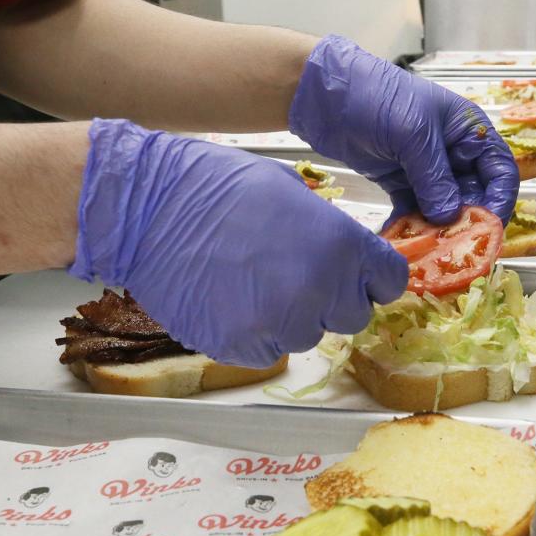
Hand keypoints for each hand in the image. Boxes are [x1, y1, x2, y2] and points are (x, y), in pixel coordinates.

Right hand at [70, 119, 406, 367]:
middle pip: (353, 315)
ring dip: (292, 317)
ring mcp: (283, 323)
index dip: (372, 278)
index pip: (390, 282)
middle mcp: (321, 290)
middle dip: (331, 299)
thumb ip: (331, 233)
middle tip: (292, 273)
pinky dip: (256, 333)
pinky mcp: (244, 347)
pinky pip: (270, 349)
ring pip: (310, 335)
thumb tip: (348, 259)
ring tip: (251, 281)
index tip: (355, 275)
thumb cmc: (216, 186)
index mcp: (342, 245)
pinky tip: (231, 300)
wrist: (146, 208)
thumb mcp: (293, 192)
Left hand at [289, 35, 518, 225]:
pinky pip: (414, 212)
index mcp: (468, 131)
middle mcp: (453, 152)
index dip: (501, 201)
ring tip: (429, 249)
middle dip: (466, 223)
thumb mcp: (413, 134)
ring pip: (444, 209)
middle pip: (474, 196)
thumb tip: (450, 217)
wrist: (324, 93)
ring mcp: (426, 169)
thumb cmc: (376, 95)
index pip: (500, 171)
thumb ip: (435, 178)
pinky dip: (410, 227)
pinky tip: (402, 242)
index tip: (490, 228)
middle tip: (456, 248)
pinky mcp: (400, 182)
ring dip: (438, 230)